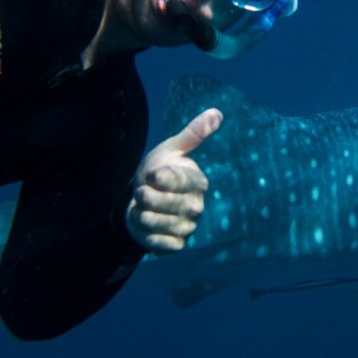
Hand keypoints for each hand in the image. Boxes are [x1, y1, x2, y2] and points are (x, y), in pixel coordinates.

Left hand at [126, 108, 222, 252]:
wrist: (143, 204)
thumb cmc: (159, 172)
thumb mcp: (171, 150)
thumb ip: (193, 134)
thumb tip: (217, 112)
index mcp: (198, 181)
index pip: (176, 180)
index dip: (157, 177)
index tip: (150, 174)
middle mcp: (197, 205)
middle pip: (164, 203)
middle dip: (145, 196)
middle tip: (142, 192)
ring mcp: (189, 227)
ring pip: (157, 222)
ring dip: (141, 215)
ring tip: (142, 208)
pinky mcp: (178, 245)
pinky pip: (158, 242)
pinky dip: (145, 234)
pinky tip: (145, 225)